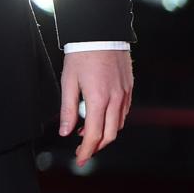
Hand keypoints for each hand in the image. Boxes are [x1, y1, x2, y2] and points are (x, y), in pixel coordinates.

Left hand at [59, 49, 132, 165]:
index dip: (86, 150)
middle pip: (110, 135)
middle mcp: (115, 100)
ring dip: (105, 134)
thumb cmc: (81, 54)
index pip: (93, 135)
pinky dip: (113, 121)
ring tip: (86, 133)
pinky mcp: (129, 89)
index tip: (79, 158)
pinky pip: (124, 112)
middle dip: (96, 146)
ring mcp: (125, 95)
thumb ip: (67, 109)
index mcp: (98, 99)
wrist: (100, 34)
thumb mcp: (68, 81)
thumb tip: (64, 131)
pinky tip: (100, 117)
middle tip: (82, 150)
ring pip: (119, 125)